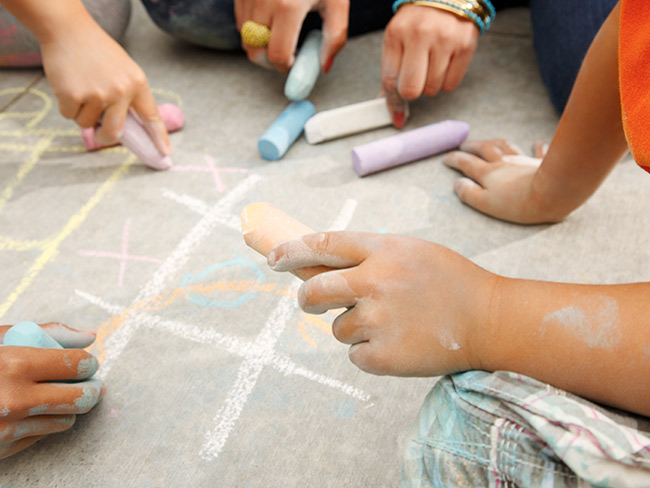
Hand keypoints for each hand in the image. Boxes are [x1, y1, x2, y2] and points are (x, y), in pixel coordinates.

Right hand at [0, 322, 103, 458]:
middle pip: (81, 397)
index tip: (87, 362)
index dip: (89, 362)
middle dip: (92, 388)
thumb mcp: (0, 338)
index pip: (77, 364)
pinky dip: (44, 423)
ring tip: (59, 395)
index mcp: (13, 365)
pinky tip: (32, 411)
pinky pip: (42, 436)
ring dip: (68, 407)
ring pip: (66, 420)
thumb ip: (47, 333)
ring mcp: (7, 429)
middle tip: (91, 382)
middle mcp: (13, 399)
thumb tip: (90, 336)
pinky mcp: (2, 450)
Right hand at [38, 17, 170, 154]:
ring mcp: (97, 94)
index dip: (159, 137)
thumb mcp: (123, 70)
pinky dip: (66, 105)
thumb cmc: (97, 51)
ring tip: (80, 88)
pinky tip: (68, 85)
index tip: (165, 154)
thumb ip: (128, 96)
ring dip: (81, 113)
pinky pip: (69, 115)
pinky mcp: (74, 96)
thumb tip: (123, 128)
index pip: (151, 116)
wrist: (68, 29)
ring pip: (87, 124)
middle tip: (100, 135)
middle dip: (105, 137)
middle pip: (115, 132)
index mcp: (137, 84)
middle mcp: (121, 91)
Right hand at [235, 0, 348, 72]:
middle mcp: (261, 1)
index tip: (295, 64)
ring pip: (245, 37)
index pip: (278, 55)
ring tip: (283, 31)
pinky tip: (272, 17)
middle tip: (287, 55)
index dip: (287, 67)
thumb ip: (334, 36)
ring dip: (261, 44)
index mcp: (287, 7)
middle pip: (254, 51)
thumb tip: (324, 65)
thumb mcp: (336, 1)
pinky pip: (240, 20)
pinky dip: (253, 27)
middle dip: (269, 61)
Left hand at [267, 232, 495, 376]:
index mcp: (383, 251)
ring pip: (336, 328)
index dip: (291, 251)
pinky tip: (400, 343)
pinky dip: (370, 352)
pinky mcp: (384, 356)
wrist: (490, 319)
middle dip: (306, 299)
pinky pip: (355, 354)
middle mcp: (376, 282)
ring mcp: (379, 320)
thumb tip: (316, 265)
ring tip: (392, 324)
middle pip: (314, 290)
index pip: (322, 244)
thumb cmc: (448, 281)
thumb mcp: (409, 251)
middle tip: (311, 303)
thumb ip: (367, 255)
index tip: (273, 258)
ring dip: (353, 328)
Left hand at [382, 5, 477, 127]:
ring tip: (431, 64)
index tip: (397, 109)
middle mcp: (420, 34)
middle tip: (415, 80)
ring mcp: (445, 39)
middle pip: (411, 89)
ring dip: (430, 85)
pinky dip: (446, 82)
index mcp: (396, 33)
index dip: (393, 100)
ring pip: (432, 90)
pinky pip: (451, 85)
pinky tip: (444, 64)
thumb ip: (392, 71)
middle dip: (412, 91)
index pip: (389, 80)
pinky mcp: (465, 45)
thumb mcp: (397, 39)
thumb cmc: (418, 20)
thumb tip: (394, 110)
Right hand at [442, 138, 565, 223]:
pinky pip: (539, 152)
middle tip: (464, 145)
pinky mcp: (542, 164)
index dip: (454, 159)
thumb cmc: (517, 204)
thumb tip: (457, 184)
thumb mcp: (485, 204)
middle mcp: (504, 163)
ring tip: (490, 141)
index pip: (466, 163)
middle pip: (485, 149)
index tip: (446, 158)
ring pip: (506, 146)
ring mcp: (523, 161)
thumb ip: (468, 194)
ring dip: (496, 142)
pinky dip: (536, 147)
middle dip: (472, 146)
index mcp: (488, 173)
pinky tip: (537, 143)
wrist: (551, 194)